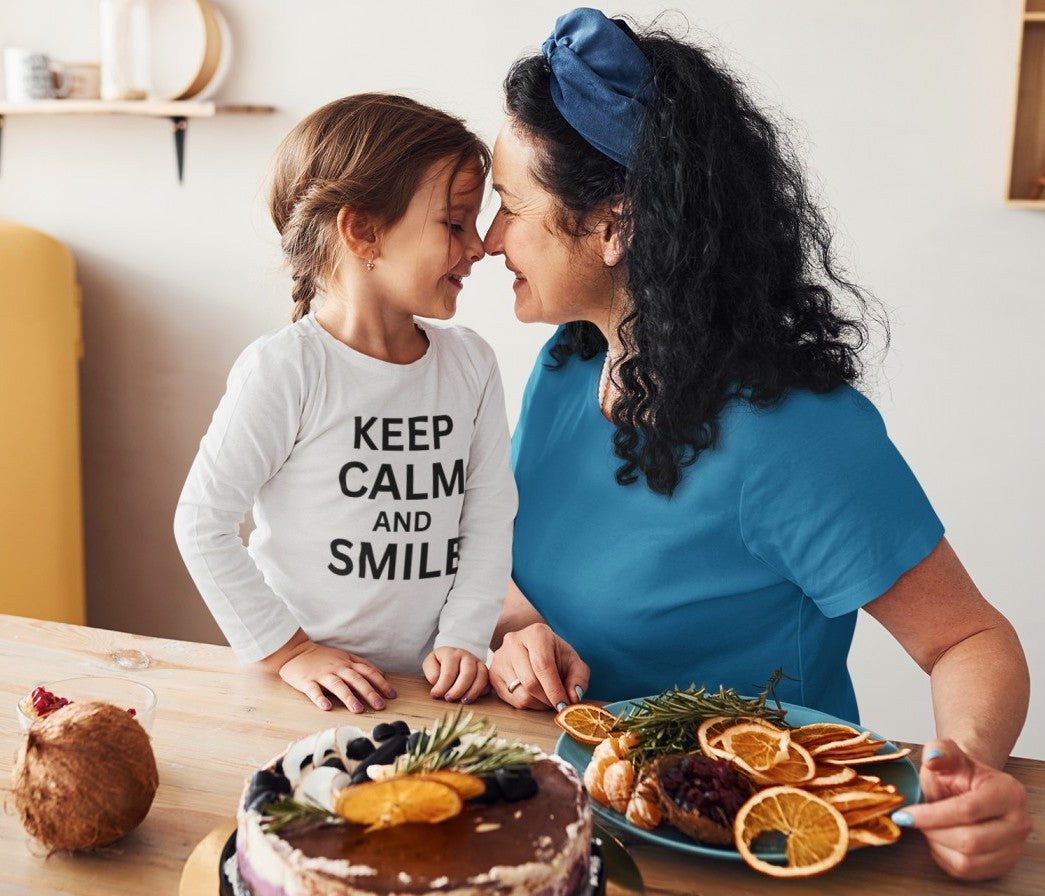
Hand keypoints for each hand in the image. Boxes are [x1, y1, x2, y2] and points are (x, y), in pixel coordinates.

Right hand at [276, 641, 396, 712]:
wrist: (296, 651)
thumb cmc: (322, 657)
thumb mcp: (345, 656)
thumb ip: (362, 665)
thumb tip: (382, 674)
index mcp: (347, 663)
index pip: (368, 672)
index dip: (381, 683)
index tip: (392, 695)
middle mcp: (337, 668)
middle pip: (356, 679)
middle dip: (369, 692)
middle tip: (380, 705)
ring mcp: (322, 674)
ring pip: (337, 685)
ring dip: (348, 697)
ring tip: (358, 709)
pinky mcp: (307, 681)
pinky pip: (314, 690)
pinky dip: (320, 698)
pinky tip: (326, 707)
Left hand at [422, 647, 488, 703]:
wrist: (453, 657)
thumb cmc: (440, 664)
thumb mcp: (430, 663)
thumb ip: (431, 672)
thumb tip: (438, 681)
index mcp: (451, 654)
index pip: (449, 671)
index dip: (442, 685)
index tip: (435, 695)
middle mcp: (467, 656)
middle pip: (468, 673)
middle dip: (458, 689)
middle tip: (449, 699)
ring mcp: (478, 663)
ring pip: (481, 676)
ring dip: (473, 691)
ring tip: (463, 701)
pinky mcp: (485, 671)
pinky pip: (488, 681)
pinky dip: (481, 691)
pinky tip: (472, 698)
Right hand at [490, 623, 588, 710]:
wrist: (531, 646)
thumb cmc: (555, 654)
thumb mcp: (573, 661)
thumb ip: (579, 678)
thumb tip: (573, 697)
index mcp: (536, 633)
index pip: (543, 665)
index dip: (554, 689)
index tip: (564, 706)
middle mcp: (513, 641)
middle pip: (530, 682)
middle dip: (548, 699)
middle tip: (558, 704)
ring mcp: (500, 657)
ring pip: (520, 694)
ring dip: (538, 704)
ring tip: (547, 699)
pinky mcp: (492, 673)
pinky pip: (510, 699)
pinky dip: (526, 704)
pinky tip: (534, 697)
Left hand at [894, 739, 1031, 879]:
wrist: (970, 787)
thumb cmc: (957, 773)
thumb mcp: (946, 755)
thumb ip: (938, 751)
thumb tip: (932, 757)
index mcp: (1008, 792)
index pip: (968, 810)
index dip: (932, 815)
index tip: (904, 815)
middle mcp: (1019, 823)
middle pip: (970, 841)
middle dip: (934, 831)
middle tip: (916, 819)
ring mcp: (1014, 848)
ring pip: (967, 861)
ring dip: (938, 845)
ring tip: (929, 826)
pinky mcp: (1002, 865)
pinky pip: (966, 872)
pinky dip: (944, 857)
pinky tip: (939, 838)